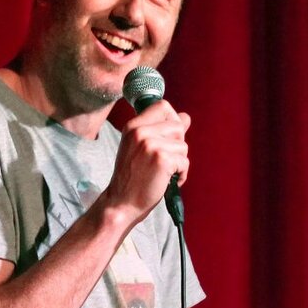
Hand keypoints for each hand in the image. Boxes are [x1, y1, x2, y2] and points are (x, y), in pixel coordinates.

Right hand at [105, 99, 190, 222]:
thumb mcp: (140, 148)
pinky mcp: (162, 159)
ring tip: (164, 172)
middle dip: (177, 145)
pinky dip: (181, 175)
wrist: (121, 202)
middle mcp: (141, 131)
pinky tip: (167, 181)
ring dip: (178, 162)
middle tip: (164, 160)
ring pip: (183, 145)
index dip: (173, 119)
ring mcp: (151, 144)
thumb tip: (186, 117)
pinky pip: (184, 162)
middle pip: (177, 126)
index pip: (163, 105)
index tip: (169, 137)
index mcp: (133, 126)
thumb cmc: (132, 177)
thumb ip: (161, 131)